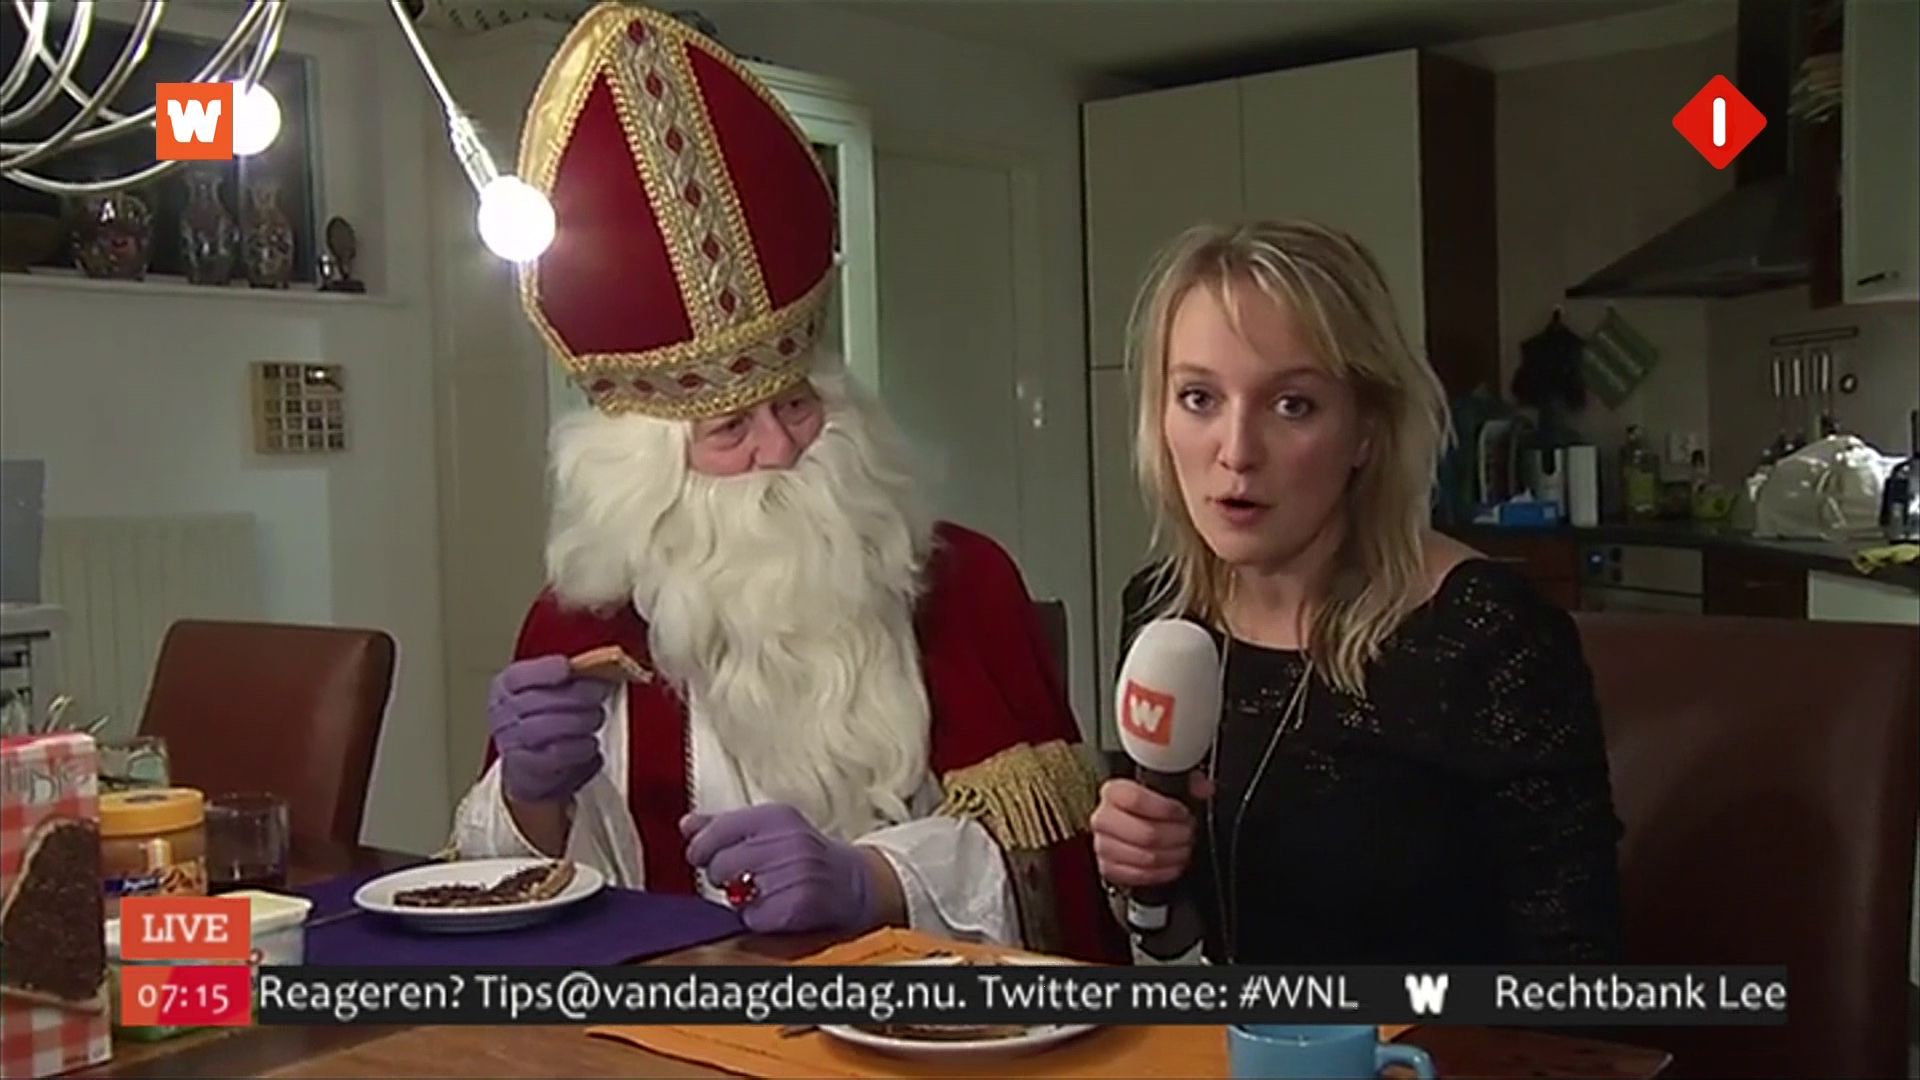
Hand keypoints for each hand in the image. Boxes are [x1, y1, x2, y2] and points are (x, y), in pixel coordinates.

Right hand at [488, 655, 611, 802]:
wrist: (536, 766)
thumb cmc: (548, 719)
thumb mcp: (554, 692)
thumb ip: (570, 678)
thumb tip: (599, 667)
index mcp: (505, 688)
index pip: (517, 677)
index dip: (543, 671)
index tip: (567, 668)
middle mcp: (502, 715)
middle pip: (536, 701)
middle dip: (575, 694)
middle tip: (600, 692)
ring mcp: (510, 743)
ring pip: (546, 727)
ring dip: (580, 720)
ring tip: (596, 717)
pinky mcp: (526, 769)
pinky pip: (555, 756)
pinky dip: (578, 747)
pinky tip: (589, 742)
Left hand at [680, 804, 879, 934]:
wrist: (856, 882)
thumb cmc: (805, 854)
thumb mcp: (770, 829)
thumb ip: (725, 825)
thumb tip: (686, 824)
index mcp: (777, 816)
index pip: (719, 829)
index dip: (701, 847)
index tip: (700, 856)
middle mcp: (789, 841)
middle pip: (722, 864)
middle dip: (721, 876)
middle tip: (737, 878)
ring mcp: (797, 873)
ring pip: (735, 895)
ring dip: (741, 900)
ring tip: (760, 891)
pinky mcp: (801, 904)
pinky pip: (754, 918)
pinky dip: (757, 919)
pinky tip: (773, 908)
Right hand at [1090, 773, 1212, 887]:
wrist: (1127, 823)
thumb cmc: (1146, 804)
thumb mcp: (1168, 785)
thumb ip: (1188, 783)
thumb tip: (1204, 788)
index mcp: (1113, 792)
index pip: (1135, 799)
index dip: (1166, 808)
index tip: (1183, 812)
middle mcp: (1104, 818)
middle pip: (1146, 833)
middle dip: (1176, 835)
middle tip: (1189, 832)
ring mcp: (1103, 845)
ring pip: (1146, 858)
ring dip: (1173, 855)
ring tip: (1185, 848)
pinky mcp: (1108, 869)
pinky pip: (1140, 876)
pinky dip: (1163, 873)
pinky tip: (1173, 864)